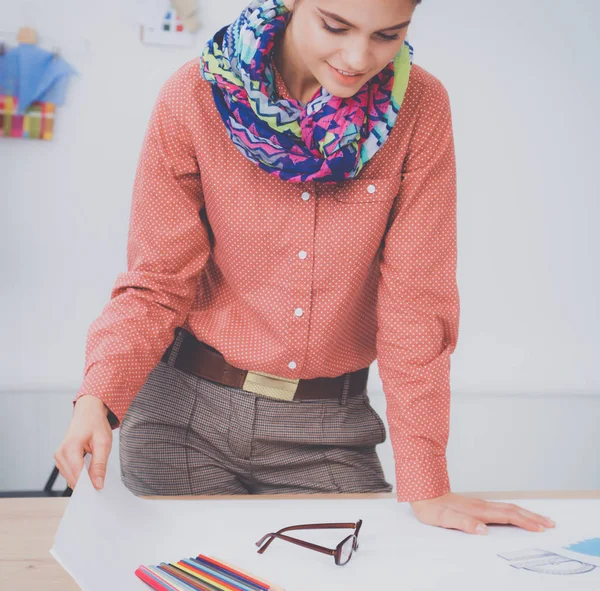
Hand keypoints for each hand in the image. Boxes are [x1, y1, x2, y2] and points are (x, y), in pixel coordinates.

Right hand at [53, 395, 112, 490]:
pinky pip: (70, 474)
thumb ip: (100, 464)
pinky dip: (80, 476)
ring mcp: (58, 457)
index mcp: (70, 448)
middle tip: (102, 486)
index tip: (100, 491)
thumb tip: (98, 485)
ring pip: (71, 478)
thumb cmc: (96, 425)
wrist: (88, 413)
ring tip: (97, 475)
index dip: (89, 485)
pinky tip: (90, 472)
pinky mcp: (60, 459)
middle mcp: (60, 454)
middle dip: (87, 484)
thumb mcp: (103, 443)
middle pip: (73, 478)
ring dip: (83, 480)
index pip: (77, 474)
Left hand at [410, 492, 555, 534]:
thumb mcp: (444, 519)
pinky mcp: (475, 505)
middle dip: (532, 517)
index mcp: (478, 511)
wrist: (423, 493)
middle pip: (512, 510)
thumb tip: (483, 530)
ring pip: (507, 508)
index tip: (541, 528)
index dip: (525, 522)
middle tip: (550, 523)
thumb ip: (463, 523)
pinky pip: (500, 508)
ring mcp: (479, 504)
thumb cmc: (432, 508)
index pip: (507, 516)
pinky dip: (513, 512)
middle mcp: (481, 506)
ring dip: (525, 513)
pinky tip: (514, 514)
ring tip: (539, 518)